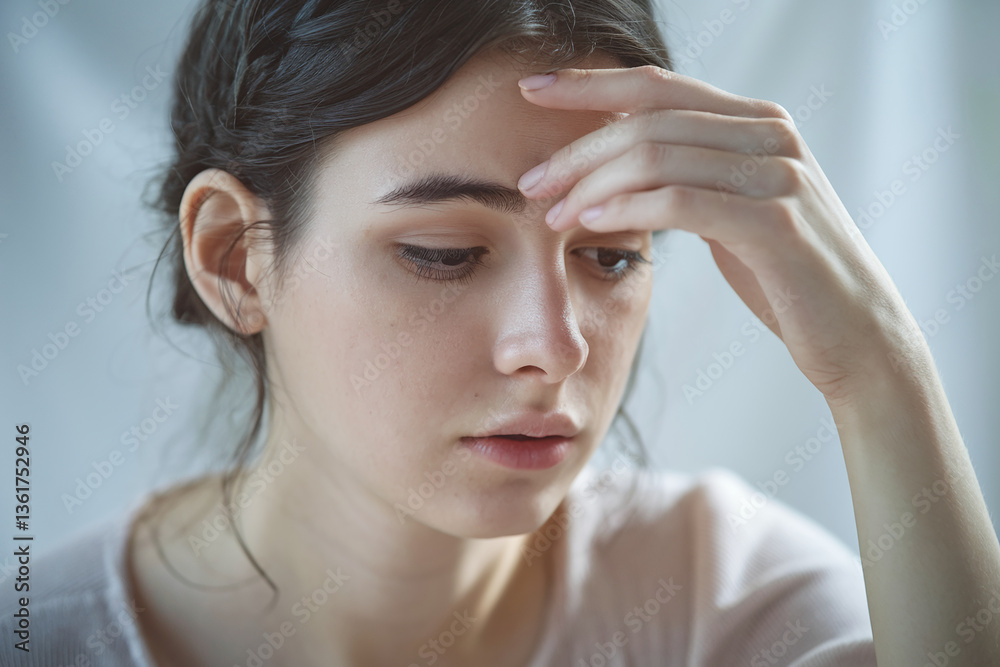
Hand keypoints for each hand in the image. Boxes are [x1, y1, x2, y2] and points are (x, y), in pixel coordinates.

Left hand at [516, 66, 926, 407]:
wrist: (858, 334)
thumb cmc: (785, 276)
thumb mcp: (733, 210)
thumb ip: (691, 175)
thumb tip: (620, 159)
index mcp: (756, 123)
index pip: (657, 86)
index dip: (590, 83)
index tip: (532, 90)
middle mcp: (769, 136)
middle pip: (646, 120)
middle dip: (576, 149)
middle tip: (529, 182)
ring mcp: (776, 176)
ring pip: (656, 156)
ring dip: (590, 184)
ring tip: (551, 214)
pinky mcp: (774, 224)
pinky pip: (678, 202)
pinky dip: (625, 209)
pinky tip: (589, 224)